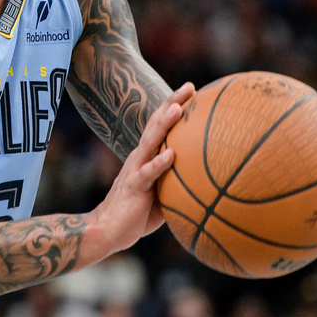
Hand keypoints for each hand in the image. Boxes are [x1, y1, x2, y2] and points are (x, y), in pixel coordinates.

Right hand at [90, 82, 195, 254]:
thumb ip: (177, 182)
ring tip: (178, 109)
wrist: (107, 230)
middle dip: (172, 103)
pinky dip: (159, 163)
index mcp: (146, 156)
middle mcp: (140, 157)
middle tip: (189, 86)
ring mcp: (136, 170)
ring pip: (150, 142)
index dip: (174, 106)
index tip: (191, 90)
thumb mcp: (162, 194)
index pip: (160, 125)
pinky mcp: (135, 187)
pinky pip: (148, 174)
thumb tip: (209, 182)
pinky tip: (171, 154)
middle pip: (156, 124)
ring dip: (164, 124)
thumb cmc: (137, 214)